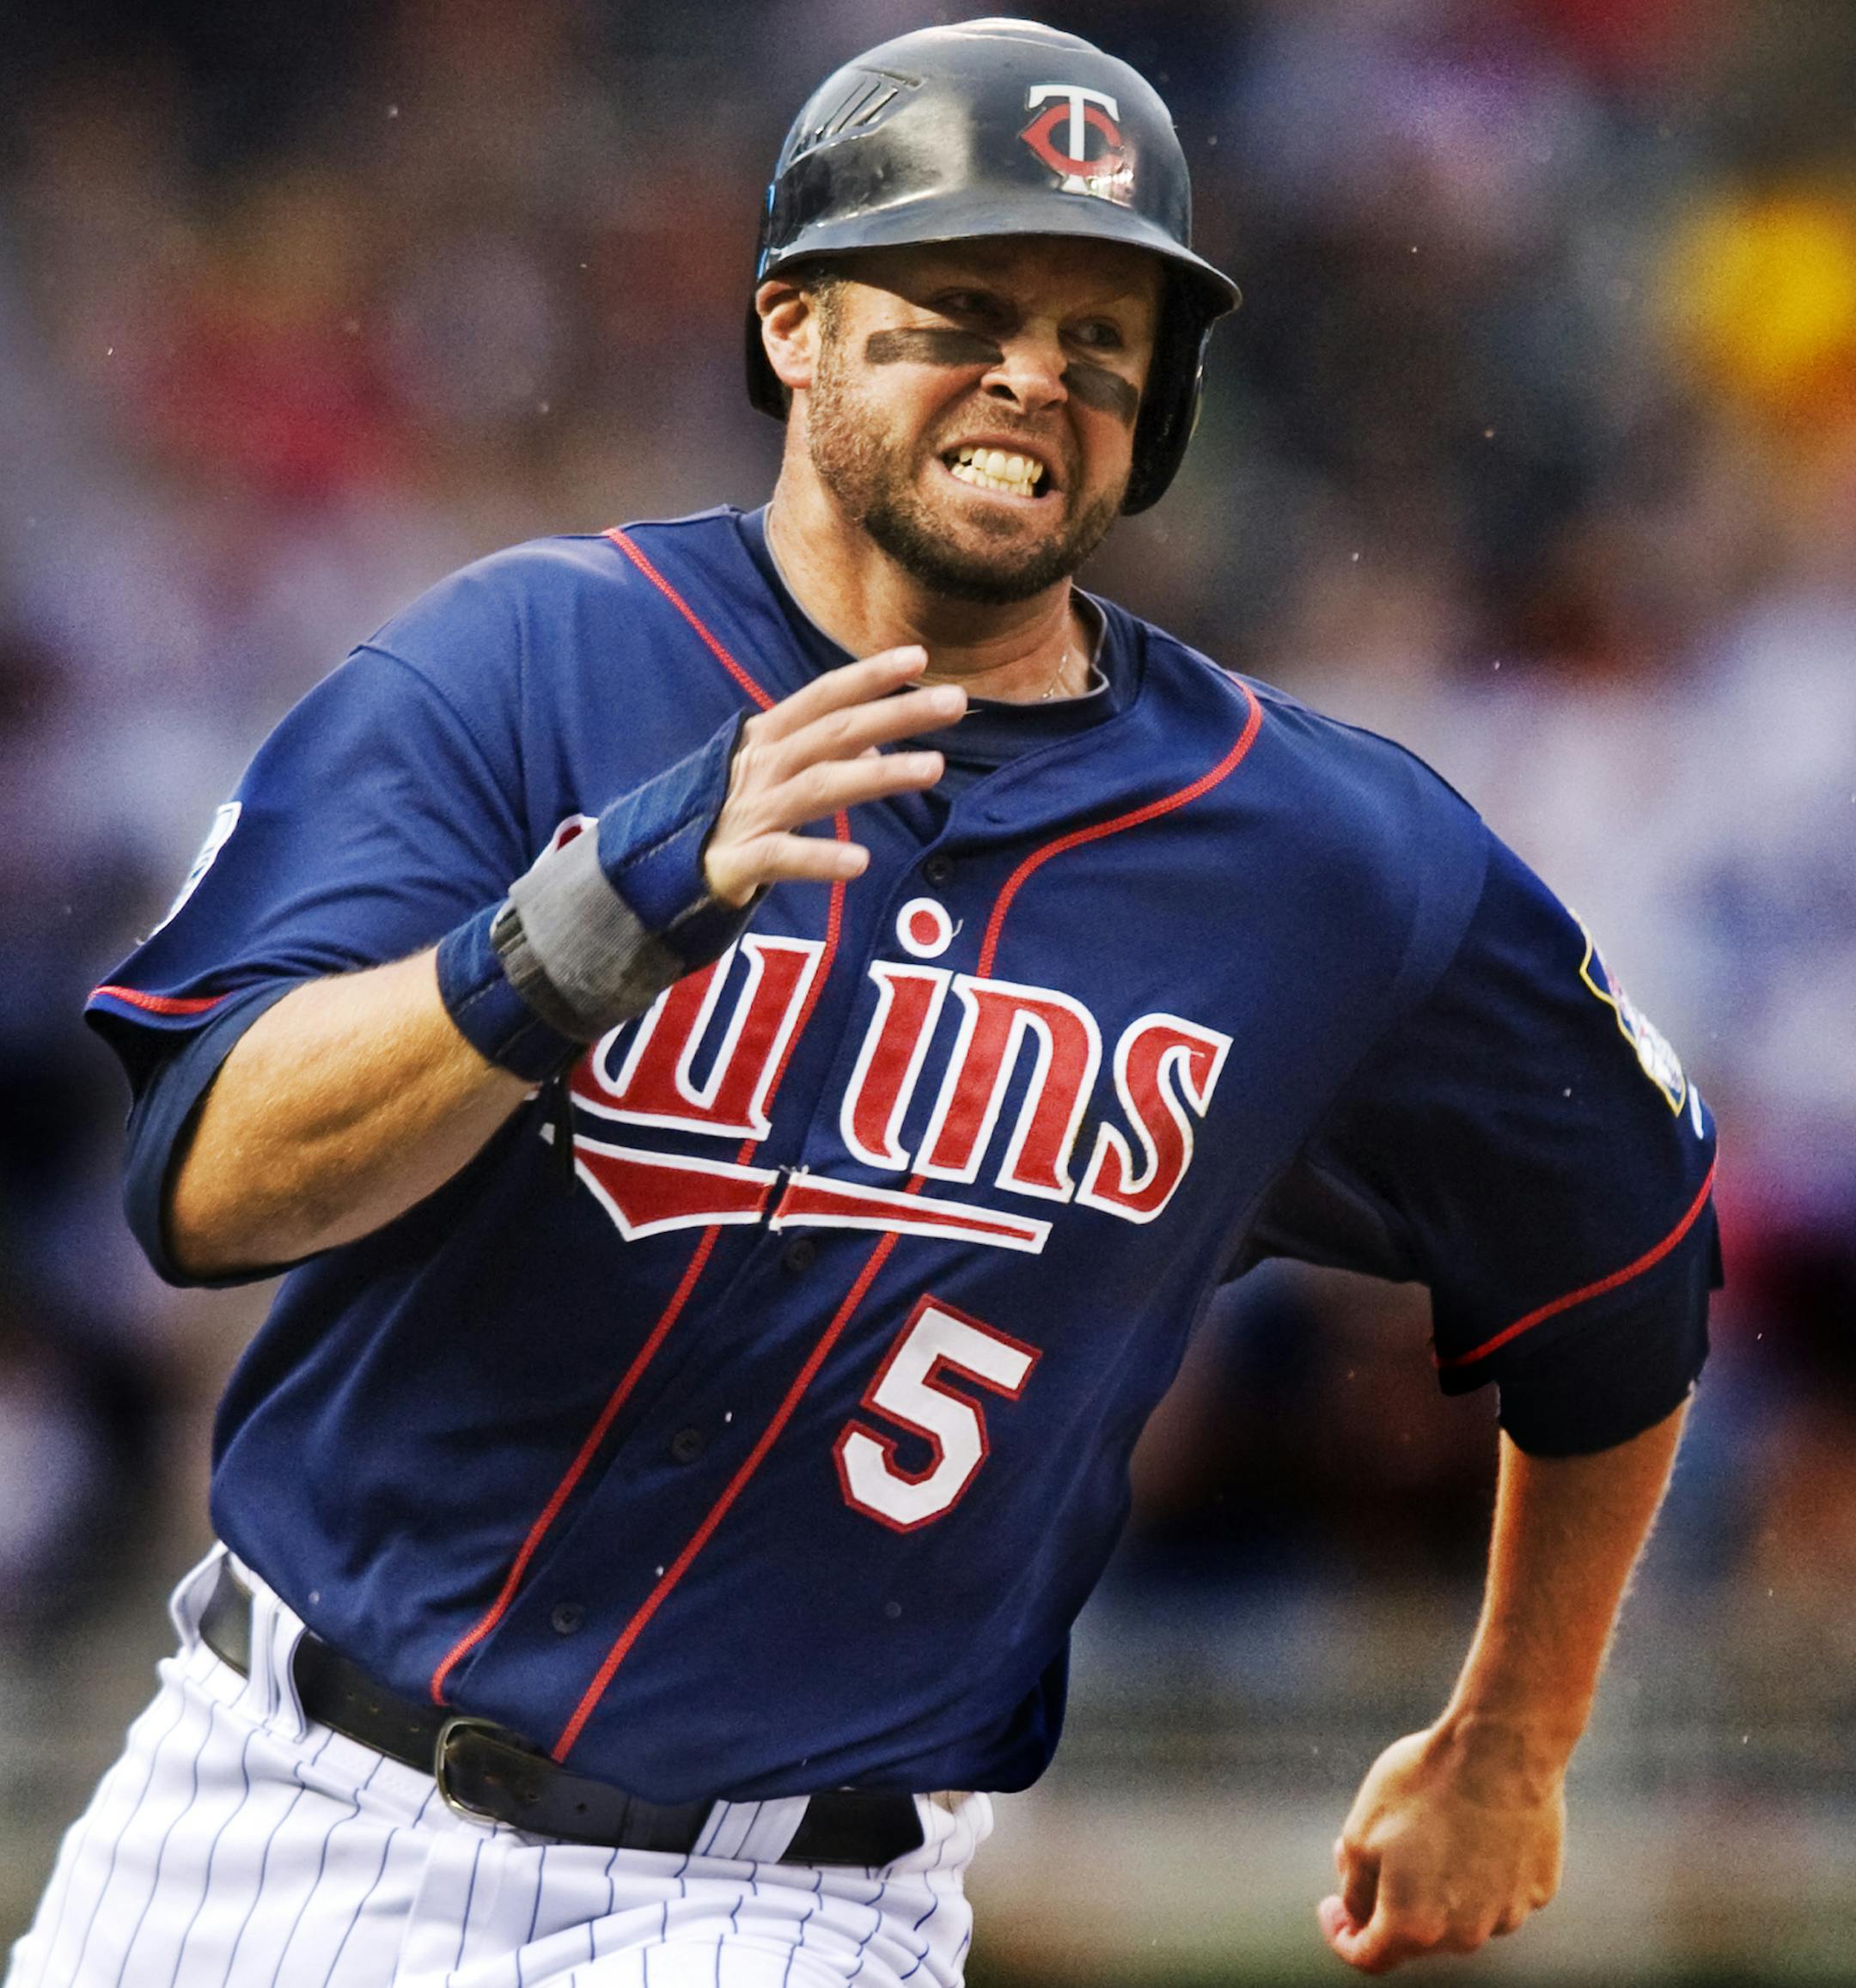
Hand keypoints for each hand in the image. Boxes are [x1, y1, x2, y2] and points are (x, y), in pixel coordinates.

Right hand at [704, 645, 963, 906]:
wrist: (655, 870)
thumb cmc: (726, 816)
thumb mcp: (772, 774)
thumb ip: (824, 755)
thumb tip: (881, 741)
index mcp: (768, 738)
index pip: (824, 697)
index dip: (869, 676)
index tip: (920, 658)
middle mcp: (761, 766)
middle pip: (835, 732)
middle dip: (896, 713)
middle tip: (955, 702)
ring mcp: (749, 812)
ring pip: (818, 786)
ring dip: (878, 774)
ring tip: (933, 768)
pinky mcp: (737, 862)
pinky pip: (782, 857)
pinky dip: (819, 858)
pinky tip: (860, 861)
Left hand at [1318, 1717, 1564, 1972]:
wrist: (1501, 1747)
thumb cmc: (1424, 1785)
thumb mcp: (1361, 1831)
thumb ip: (1355, 1887)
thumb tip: (1359, 1912)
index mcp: (1415, 1926)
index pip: (1368, 1957)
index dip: (1340, 1935)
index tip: (1331, 1907)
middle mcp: (1465, 1935)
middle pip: (1415, 1933)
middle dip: (1387, 1899)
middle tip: (1374, 1845)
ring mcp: (1508, 1914)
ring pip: (1459, 1913)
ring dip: (1436, 1885)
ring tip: (1430, 1825)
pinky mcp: (1539, 1889)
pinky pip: (1498, 1891)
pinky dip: (1480, 1870)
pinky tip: (1473, 1825)